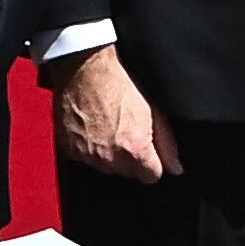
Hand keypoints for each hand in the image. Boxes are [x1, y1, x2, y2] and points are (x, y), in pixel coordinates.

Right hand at [51, 45, 184, 182]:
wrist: (85, 69)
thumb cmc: (119, 84)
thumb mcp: (154, 111)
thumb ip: (167, 144)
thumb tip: (175, 168)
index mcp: (134, 150)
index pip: (151, 177)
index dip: (152, 162)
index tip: (148, 149)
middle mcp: (109, 158)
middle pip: (128, 173)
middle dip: (130, 158)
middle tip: (126, 131)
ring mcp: (87, 155)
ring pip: (106, 168)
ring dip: (109, 155)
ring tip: (108, 127)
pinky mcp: (69, 149)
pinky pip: (85, 159)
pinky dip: (89, 148)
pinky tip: (92, 128)